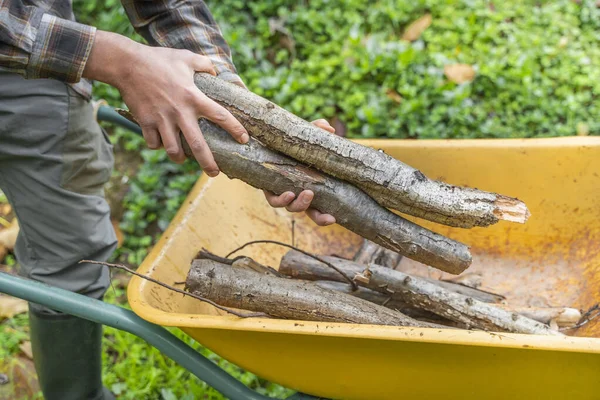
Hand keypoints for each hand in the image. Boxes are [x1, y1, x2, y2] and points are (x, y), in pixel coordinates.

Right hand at [83, 31, 247, 175]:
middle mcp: (180, 112)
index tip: (244, 140)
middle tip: (214, 173)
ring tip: (183, 158)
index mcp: (193, 97)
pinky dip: (158, 145)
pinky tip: (161, 142)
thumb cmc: (159, 59)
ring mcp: (162, 119)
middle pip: (197, 145)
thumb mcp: (186, 57)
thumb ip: (204, 64)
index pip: (220, 116)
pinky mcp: (145, 122)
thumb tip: (215, 72)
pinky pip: (154, 143)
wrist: (127, 63)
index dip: (235, 129)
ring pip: (173, 150)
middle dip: (208, 163)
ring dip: (179, 158)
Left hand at [263, 119, 336, 226]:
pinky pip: (274, 199)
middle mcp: (295, 194)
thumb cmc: (292, 142)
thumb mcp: (307, 137)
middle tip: (319, 204)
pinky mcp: (268, 188)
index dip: (324, 218)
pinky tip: (288, 193)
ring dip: (298, 204)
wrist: (265, 140)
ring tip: (304, 193)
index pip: (318, 210)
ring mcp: (281, 192)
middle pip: (306, 211)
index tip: (333, 218)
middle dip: (315, 215)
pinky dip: (281, 199)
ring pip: (290, 207)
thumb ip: (318, 131)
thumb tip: (330, 129)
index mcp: (308, 188)